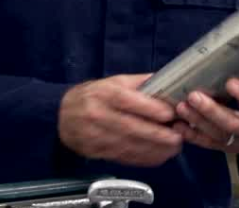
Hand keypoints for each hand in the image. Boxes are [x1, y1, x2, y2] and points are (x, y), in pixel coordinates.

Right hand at [58, 74, 182, 167]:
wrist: (60, 115)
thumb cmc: (93, 95)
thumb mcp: (113, 82)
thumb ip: (140, 83)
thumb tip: (169, 81)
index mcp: (104, 93)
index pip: (127, 101)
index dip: (149, 108)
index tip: (169, 114)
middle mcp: (97, 114)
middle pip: (129, 127)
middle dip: (156, 134)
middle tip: (178, 136)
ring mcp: (94, 135)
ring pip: (127, 145)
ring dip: (153, 149)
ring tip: (174, 148)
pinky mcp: (95, 151)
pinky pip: (122, 157)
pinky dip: (143, 158)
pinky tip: (159, 156)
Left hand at [174, 76, 238, 153]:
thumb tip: (230, 57)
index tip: (229, 82)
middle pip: (233, 123)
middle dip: (212, 110)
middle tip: (193, 96)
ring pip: (218, 134)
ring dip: (197, 121)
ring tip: (181, 107)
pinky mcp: (227, 148)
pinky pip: (208, 144)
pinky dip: (192, 136)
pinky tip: (178, 126)